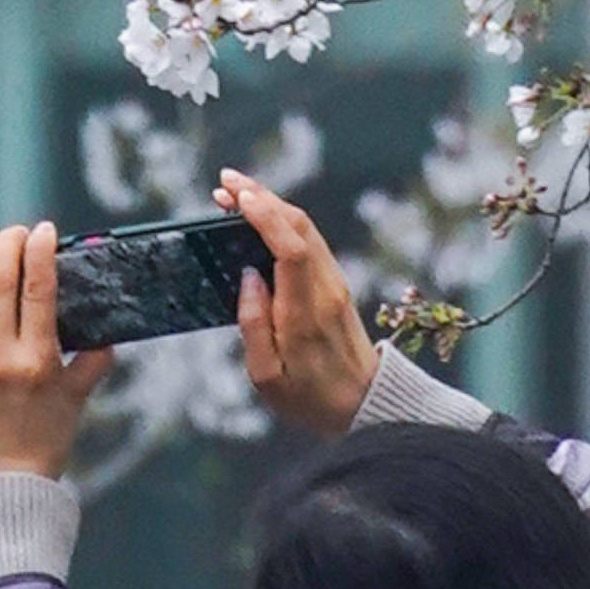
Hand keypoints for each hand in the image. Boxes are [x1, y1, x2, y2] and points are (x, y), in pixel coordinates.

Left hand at [0, 220, 112, 480]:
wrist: (4, 487)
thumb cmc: (46, 441)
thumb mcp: (78, 400)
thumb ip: (95, 362)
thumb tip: (109, 332)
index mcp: (37, 359)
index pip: (39, 287)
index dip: (42, 250)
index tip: (46, 230)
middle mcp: (0, 358)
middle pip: (0, 280)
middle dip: (9, 244)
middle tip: (17, 233)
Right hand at [222, 168, 380, 435]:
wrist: (366, 405)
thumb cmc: (309, 398)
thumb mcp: (268, 377)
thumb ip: (254, 325)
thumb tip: (248, 275)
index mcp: (305, 313)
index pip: (291, 248)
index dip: (265, 216)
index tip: (237, 196)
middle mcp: (324, 289)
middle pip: (299, 226)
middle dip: (261, 197)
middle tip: (224, 183)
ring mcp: (334, 283)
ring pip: (306, 228)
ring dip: (271, 203)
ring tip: (236, 193)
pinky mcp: (334, 284)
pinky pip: (309, 240)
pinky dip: (282, 220)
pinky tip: (262, 217)